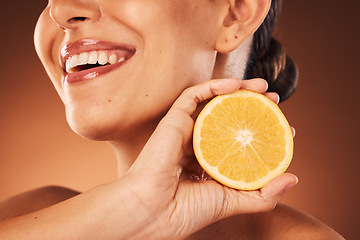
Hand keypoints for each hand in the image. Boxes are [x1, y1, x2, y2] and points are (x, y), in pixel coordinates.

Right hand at [123, 78, 297, 238]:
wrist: (155, 211)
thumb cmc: (188, 210)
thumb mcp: (233, 201)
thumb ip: (263, 194)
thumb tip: (293, 178)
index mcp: (210, 161)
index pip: (240, 139)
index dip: (262, 131)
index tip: (285, 130)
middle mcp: (199, 143)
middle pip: (230, 117)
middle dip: (255, 106)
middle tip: (276, 102)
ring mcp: (186, 130)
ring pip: (214, 101)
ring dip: (239, 90)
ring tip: (263, 87)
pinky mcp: (173, 120)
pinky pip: (193, 95)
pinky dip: (214, 86)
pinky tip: (236, 85)